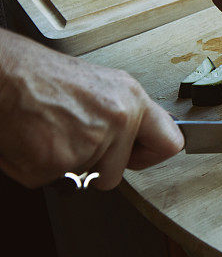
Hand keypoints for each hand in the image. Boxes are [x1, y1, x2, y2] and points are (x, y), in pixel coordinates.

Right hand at [0, 29, 183, 188]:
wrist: (7, 76)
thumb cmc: (46, 78)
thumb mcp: (103, 85)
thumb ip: (126, 113)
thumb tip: (144, 136)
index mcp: (132, 100)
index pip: (170, 144)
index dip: (150, 156)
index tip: (139, 155)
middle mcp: (118, 120)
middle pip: (117, 173)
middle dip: (96, 165)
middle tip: (74, 137)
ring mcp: (90, 143)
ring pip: (86, 179)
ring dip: (67, 165)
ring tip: (53, 132)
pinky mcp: (59, 162)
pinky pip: (54, 181)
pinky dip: (41, 167)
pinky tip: (36, 140)